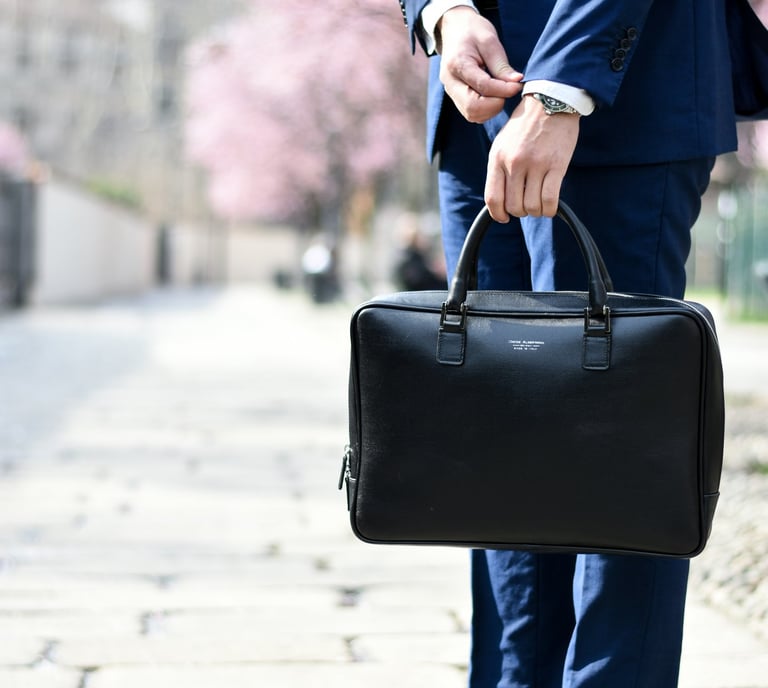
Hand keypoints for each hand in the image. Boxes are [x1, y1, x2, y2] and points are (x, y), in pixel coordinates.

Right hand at [437, 7, 522, 122]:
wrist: (454, 30)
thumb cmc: (472, 31)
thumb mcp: (490, 41)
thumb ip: (501, 65)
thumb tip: (516, 83)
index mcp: (457, 64)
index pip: (482, 86)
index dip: (503, 90)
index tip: (517, 86)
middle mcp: (451, 82)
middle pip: (472, 108)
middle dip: (495, 104)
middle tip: (508, 91)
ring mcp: (451, 92)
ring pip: (472, 114)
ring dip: (491, 109)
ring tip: (501, 92)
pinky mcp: (456, 98)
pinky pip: (471, 113)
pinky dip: (486, 110)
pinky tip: (494, 96)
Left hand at [485, 94, 579, 219]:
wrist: (551, 101)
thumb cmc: (526, 126)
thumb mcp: (502, 144)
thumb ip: (498, 169)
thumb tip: (499, 199)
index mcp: (497, 158)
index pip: (493, 198)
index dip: (498, 214)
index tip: (504, 217)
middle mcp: (514, 163)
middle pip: (514, 206)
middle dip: (520, 212)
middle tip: (527, 205)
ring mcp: (535, 164)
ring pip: (532, 206)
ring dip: (536, 211)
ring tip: (539, 204)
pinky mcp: (556, 165)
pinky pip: (550, 199)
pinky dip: (550, 209)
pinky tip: (550, 206)